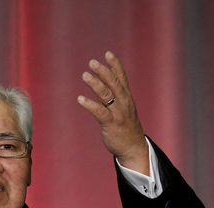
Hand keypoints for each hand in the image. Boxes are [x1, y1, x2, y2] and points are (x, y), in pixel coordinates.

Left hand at [78, 51, 148, 174]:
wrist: (133, 147)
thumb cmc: (126, 128)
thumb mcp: (123, 109)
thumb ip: (115, 97)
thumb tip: (103, 86)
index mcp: (127, 98)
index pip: (122, 78)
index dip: (115, 65)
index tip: (108, 53)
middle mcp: (124, 103)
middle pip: (114, 83)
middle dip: (103, 71)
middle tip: (92, 62)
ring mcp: (118, 113)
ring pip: (107, 95)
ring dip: (95, 84)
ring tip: (85, 75)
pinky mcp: (111, 124)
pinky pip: (100, 112)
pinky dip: (90, 104)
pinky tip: (80, 99)